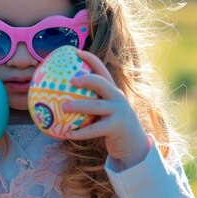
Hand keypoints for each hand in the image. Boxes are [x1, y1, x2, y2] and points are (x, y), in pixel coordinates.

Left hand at [62, 50, 149, 168]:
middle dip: (86, 79)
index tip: (76, 52)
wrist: (134, 145)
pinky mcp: (117, 126)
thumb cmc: (113, 126)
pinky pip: (95, 129)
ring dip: (78, 105)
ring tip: (63, 106)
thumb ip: (92, 102)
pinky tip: (67, 134)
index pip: (102, 70)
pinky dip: (80, 132)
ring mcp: (119, 111)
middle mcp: (117, 97)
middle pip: (102, 83)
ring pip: (96, 106)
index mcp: (113, 90)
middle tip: (70, 80)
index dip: (91, 59)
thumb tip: (64, 98)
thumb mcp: (106, 110)